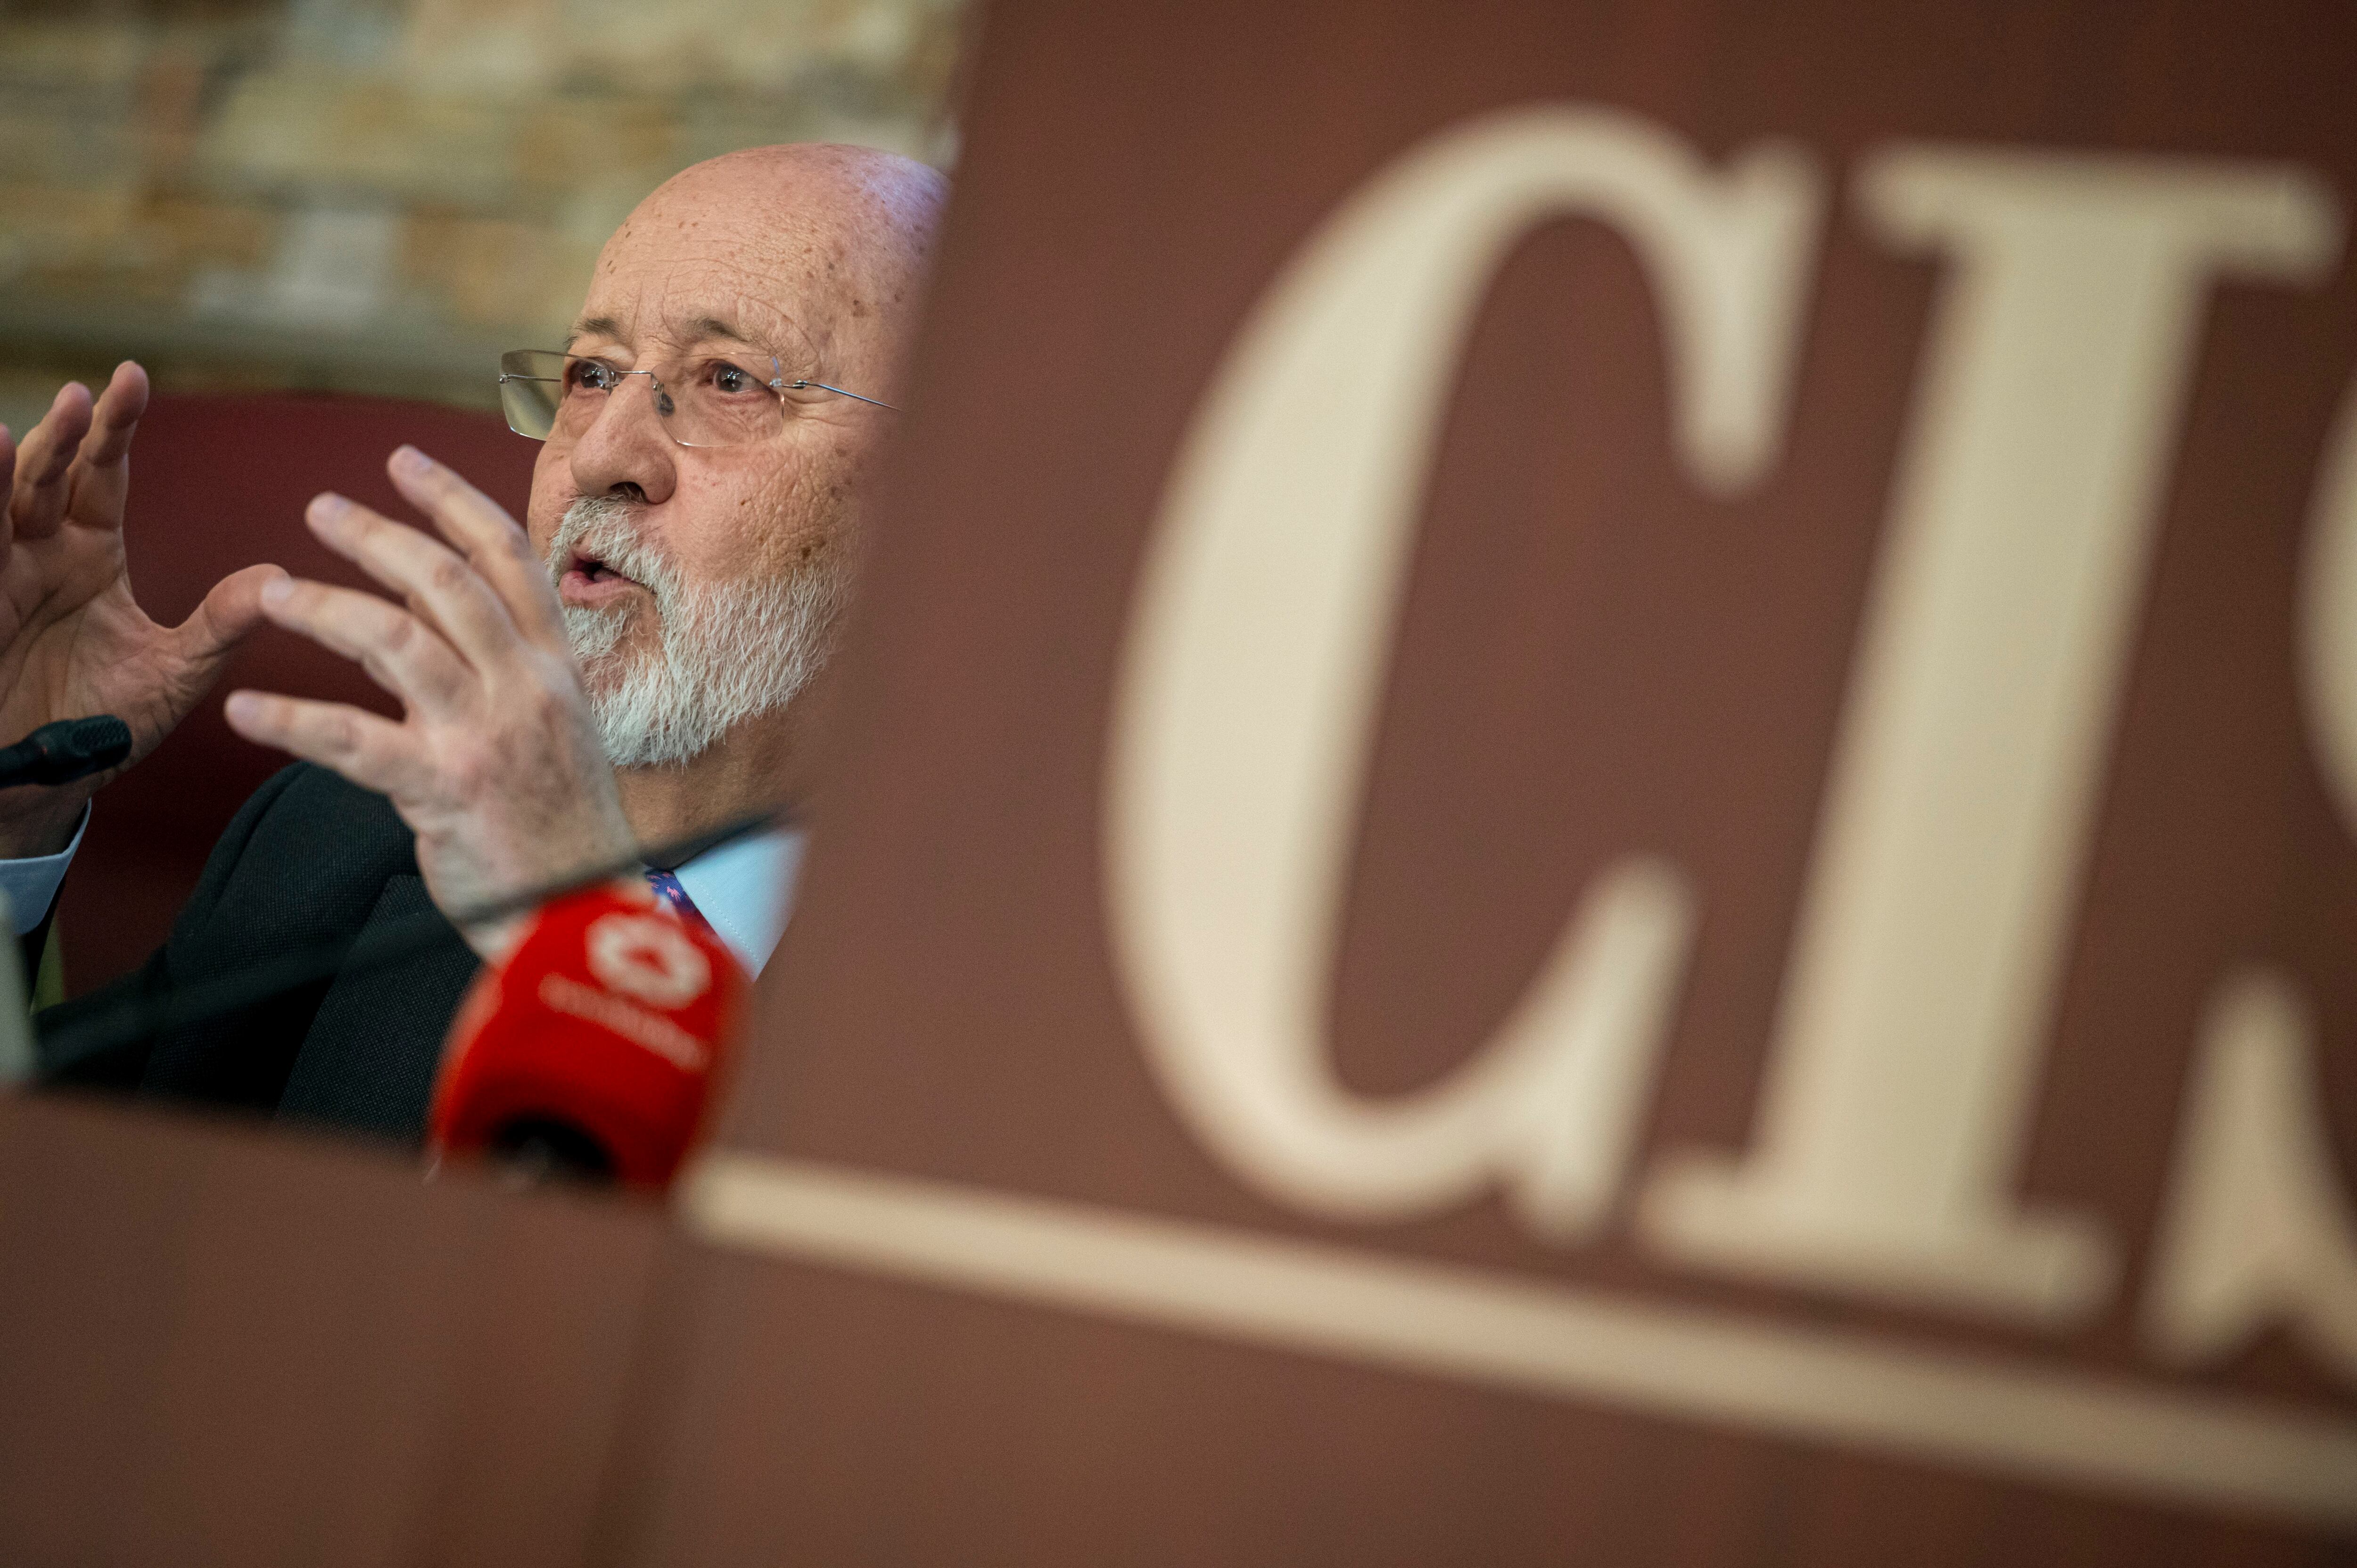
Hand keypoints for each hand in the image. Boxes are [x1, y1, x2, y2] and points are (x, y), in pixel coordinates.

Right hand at [0, 363, 283, 856]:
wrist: (51, 781)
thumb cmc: (106, 721)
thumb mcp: (176, 672)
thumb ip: (221, 626)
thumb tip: (278, 578)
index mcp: (90, 552)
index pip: (104, 472)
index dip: (115, 428)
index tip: (132, 378)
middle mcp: (39, 552)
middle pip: (47, 475)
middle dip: (62, 436)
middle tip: (83, 396)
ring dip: (0, 470)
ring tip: (3, 432)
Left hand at [223, 445, 634, 959]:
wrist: (585, 911)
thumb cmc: (558, 829)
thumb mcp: (542, 734)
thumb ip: (474, 673)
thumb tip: (388, 622)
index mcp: (555, 670)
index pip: (508, 561)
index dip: (454, 502)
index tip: (403, 461)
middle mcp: (527, 690)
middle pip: (446, 583)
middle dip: (378, 535)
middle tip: (318, 510)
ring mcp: (488, 736)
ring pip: (395, 641)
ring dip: (324, 607)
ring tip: (269, 593)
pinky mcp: (446, 789)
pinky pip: (354, 742)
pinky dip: (293, 722)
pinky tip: (244, 712)